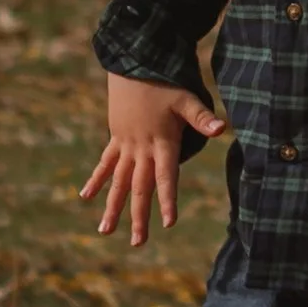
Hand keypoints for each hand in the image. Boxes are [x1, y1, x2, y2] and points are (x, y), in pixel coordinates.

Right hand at [80, 74, 222, 245]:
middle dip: (139, 215)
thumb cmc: (164, 81)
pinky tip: (85, 197)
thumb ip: (202, 118)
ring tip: (105, 231)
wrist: (132, 64)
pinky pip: (105, 162)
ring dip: (113, 206)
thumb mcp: (186, 98)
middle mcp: (142, 148)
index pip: (166, 177)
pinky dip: (96, 179)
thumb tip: (222, 129)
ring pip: (119, 181)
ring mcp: (126, 144)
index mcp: (161, 142)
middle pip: (140, 187)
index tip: (168, 223)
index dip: (167, 199)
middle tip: (137, 242)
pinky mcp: (116, 137)